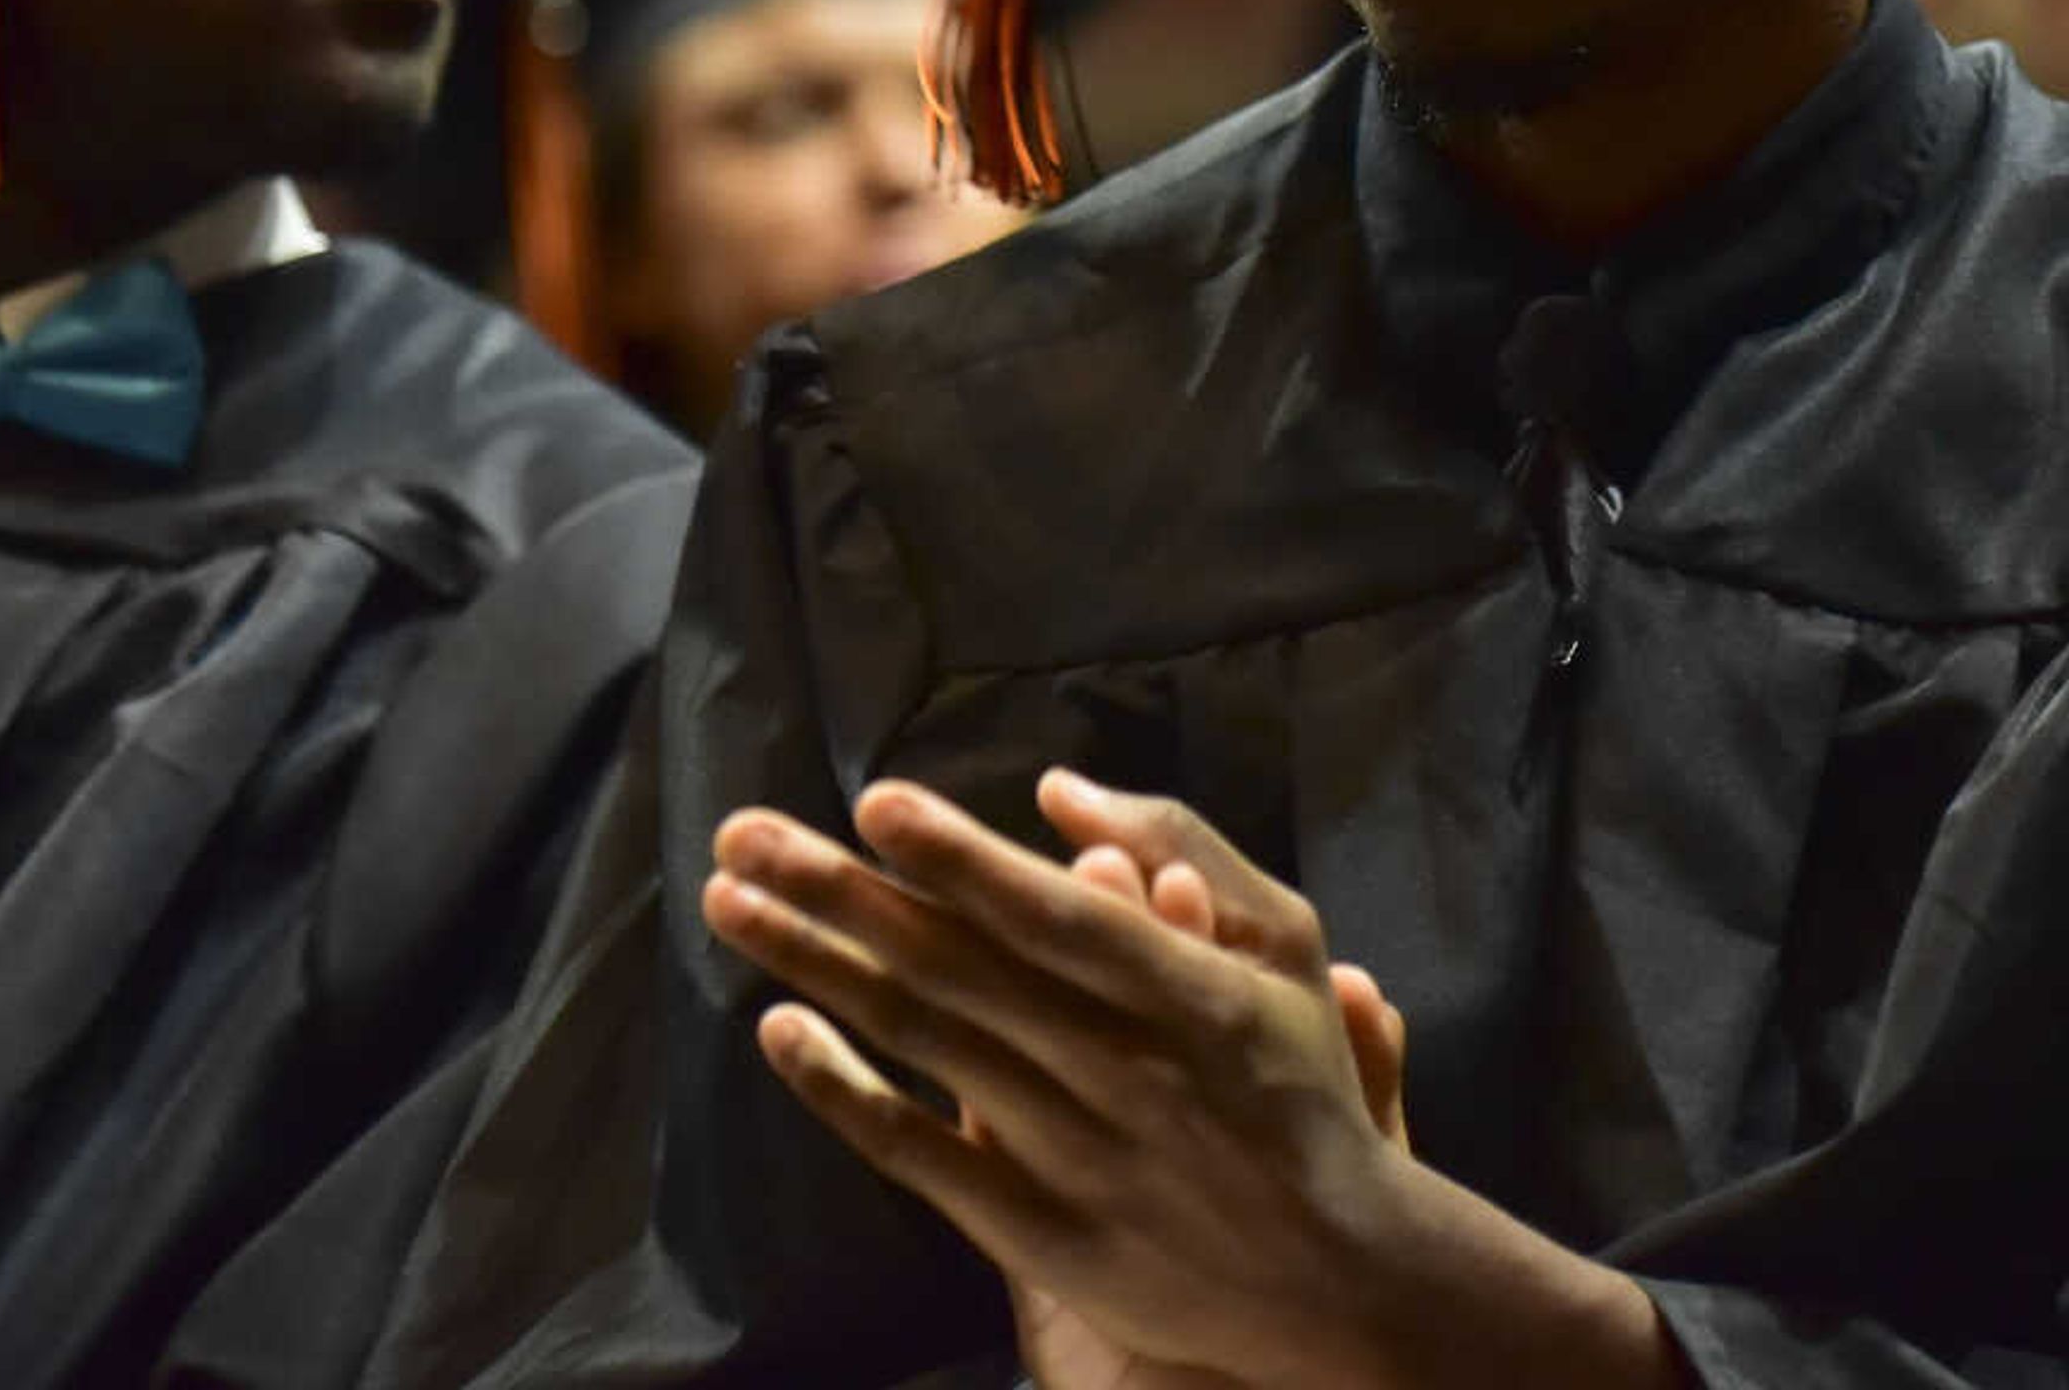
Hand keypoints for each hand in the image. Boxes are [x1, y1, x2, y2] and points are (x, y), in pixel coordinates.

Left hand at [702, 769, 1675, 1389]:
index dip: (964, 861)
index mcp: (1188, 993)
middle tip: (741, 830)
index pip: (1054, 917)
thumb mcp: (1284, 945)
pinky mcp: (1037, 1232)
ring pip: (924, 1044)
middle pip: (958, 969)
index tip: (876, 801)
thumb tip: (1056, 790)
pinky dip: (843, 1093)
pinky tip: (779, 1030)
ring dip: (815, 967)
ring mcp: (1071, 1157)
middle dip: (839, 893)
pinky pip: (919, 1155)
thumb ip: (1185, 848)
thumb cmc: (1300, 1084)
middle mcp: (1121, 1072)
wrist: (1339, 1278)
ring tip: (730, 903)